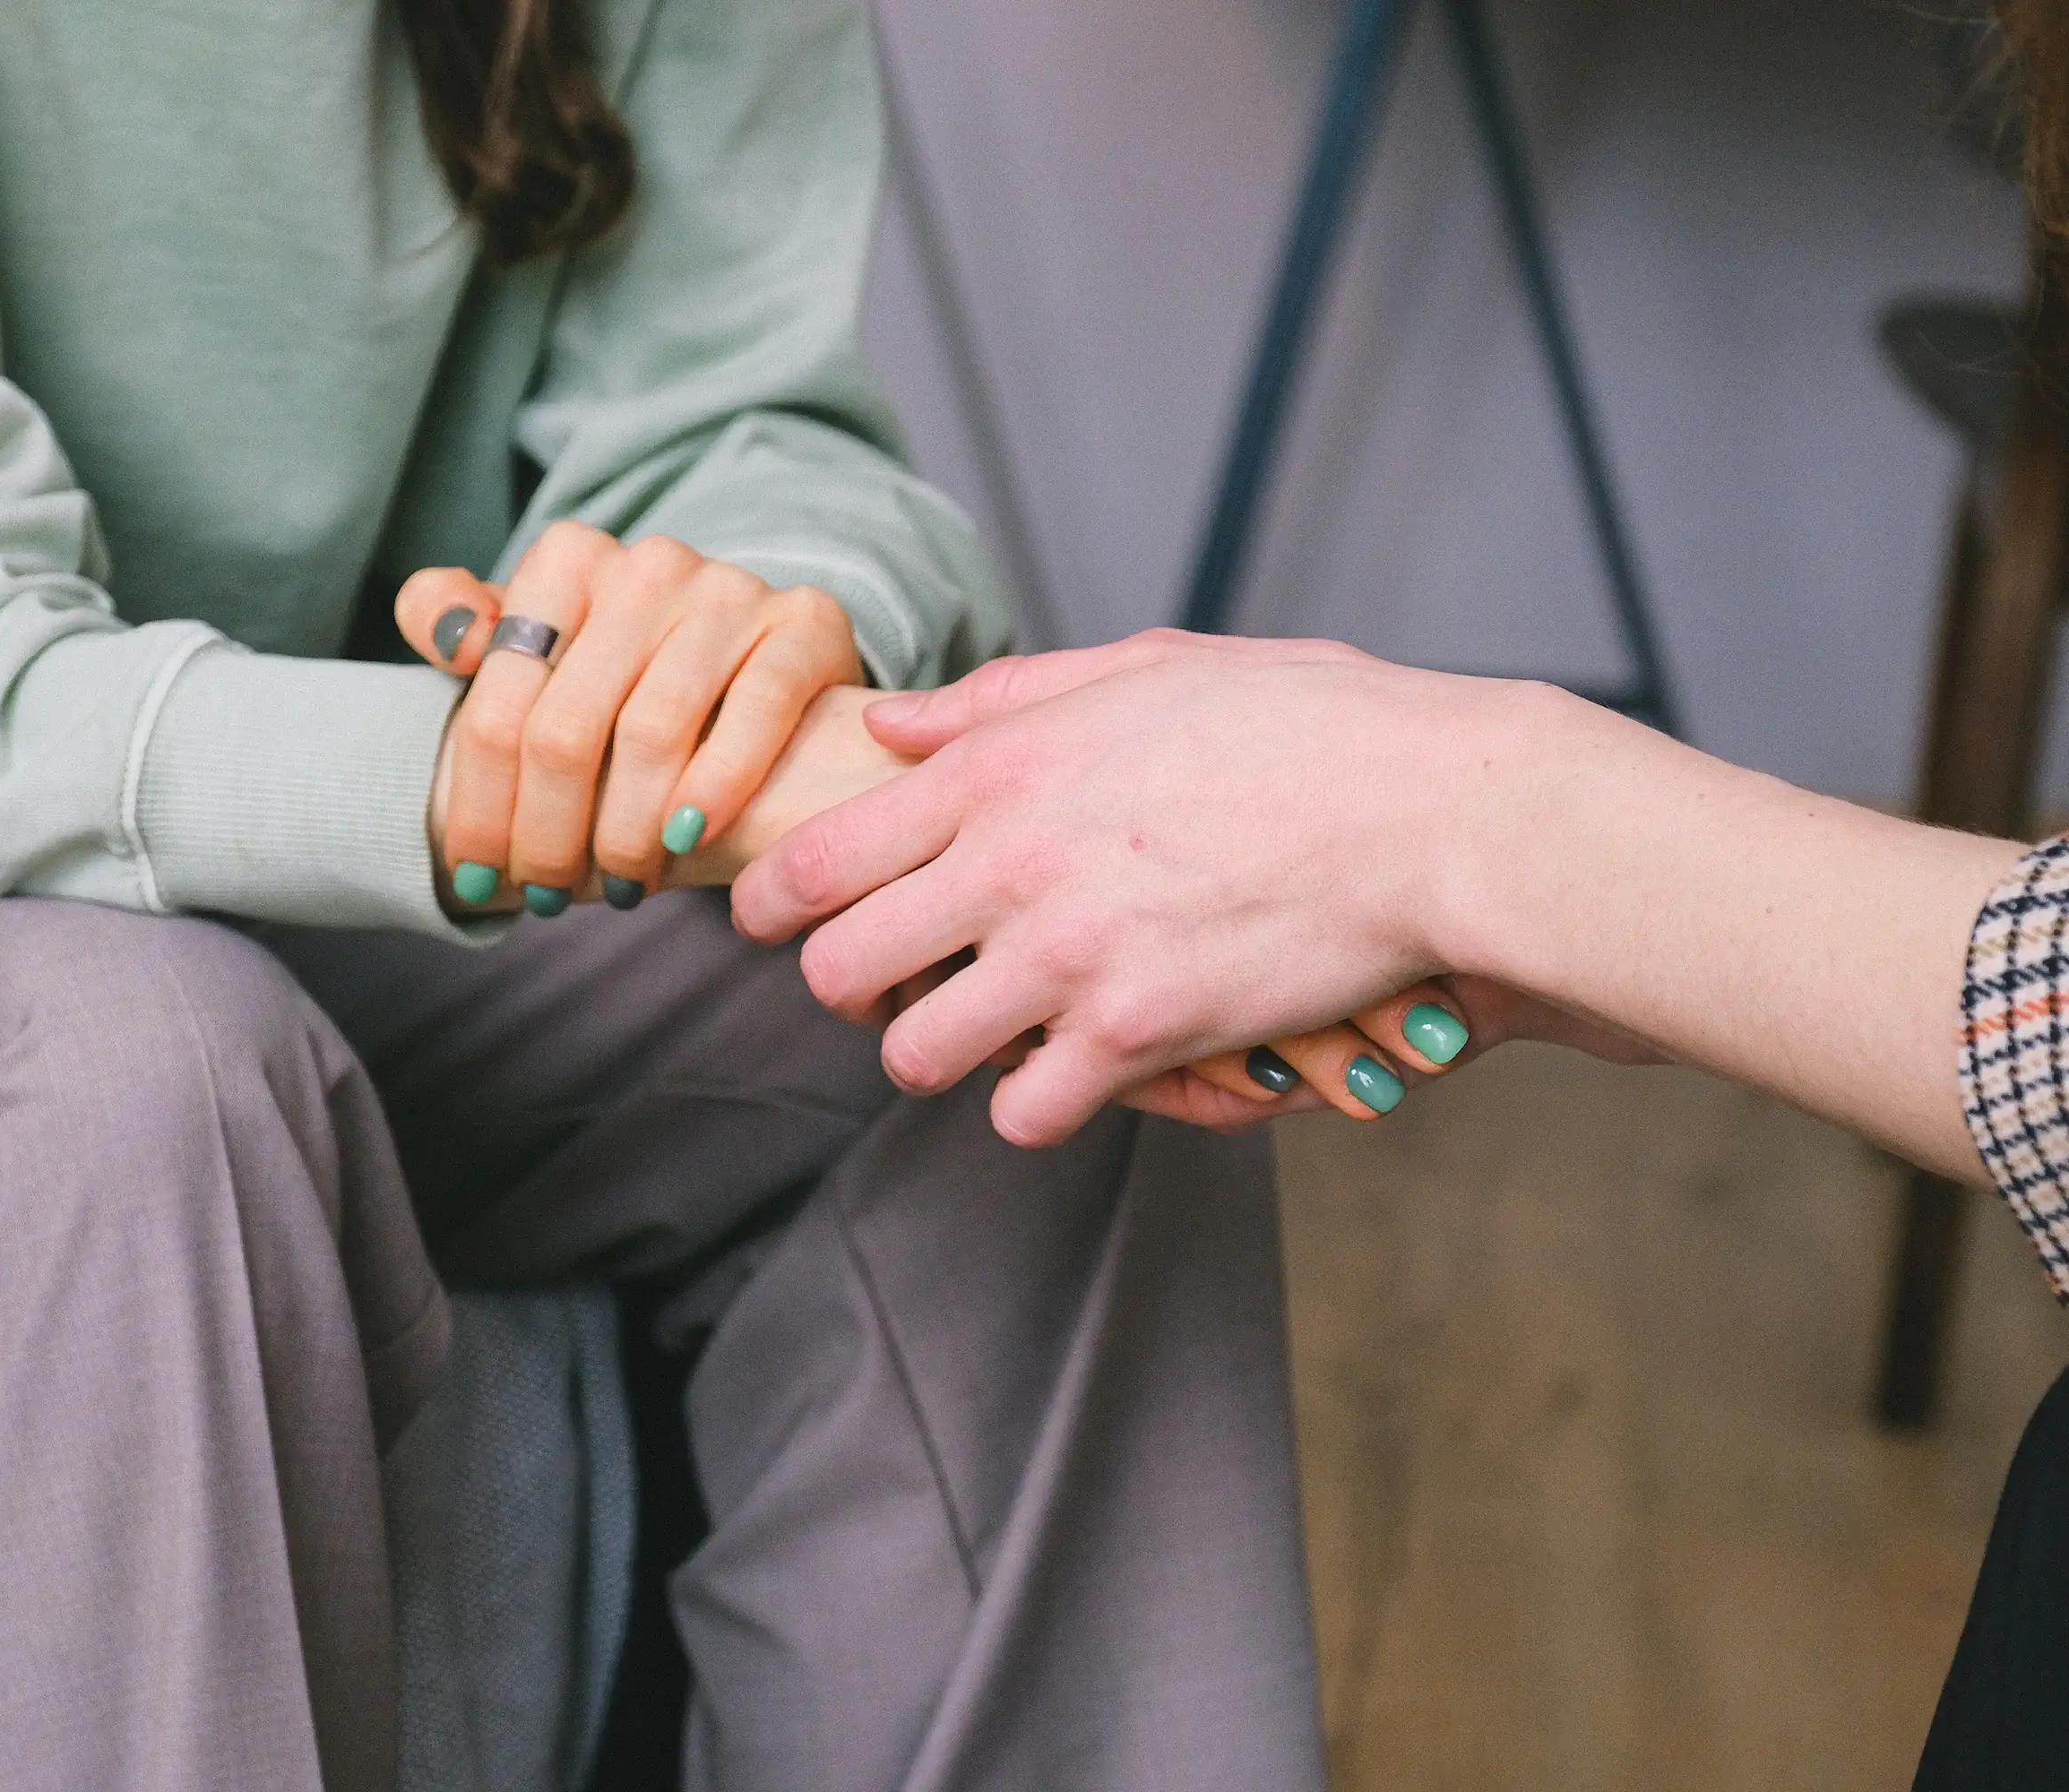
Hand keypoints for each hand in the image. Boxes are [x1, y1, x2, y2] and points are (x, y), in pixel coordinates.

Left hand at [398, 522, 862, 910]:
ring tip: (621, 886)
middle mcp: (647, 564)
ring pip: (652, 733)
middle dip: (548, 835)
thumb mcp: (538, 647)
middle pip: (566, 730)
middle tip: (548, 897)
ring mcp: (729, 590)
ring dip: (627, 834)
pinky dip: (716, 786)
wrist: (761, 664)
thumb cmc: (626, 677)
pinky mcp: (805, 622)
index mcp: (567, 560)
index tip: (475, 877)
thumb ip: (465, 627)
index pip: (499, 704)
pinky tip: (687, 840)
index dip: (479, 805)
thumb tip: (445, 631)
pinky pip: (755, 711)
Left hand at [731, 630, 1651, 1145]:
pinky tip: (1070, 1071)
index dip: (771, 903)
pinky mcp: (1136, 1035)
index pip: (818, 856)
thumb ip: (1004, 698)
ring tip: (982, 1033)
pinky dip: (1036, 1102)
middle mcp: (1010, 863)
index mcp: (1000, 767)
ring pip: (915, 1054)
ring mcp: (1067, 956)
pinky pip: (1023, 1110)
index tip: (770, 921)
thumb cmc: (1307, 726)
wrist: (1436, 812)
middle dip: (848, 988)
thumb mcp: (1146, 669)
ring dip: (938, 1052)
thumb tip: (892, 721)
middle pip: (838, 970)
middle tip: (888, 987)